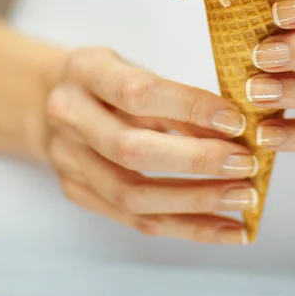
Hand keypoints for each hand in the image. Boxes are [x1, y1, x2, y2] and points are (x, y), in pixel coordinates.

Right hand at [46, 47, 256, 243]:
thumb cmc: (109, 80)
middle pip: (132, 151)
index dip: (190, 107)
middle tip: (245, 163)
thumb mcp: (137, 68)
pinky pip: (136, 221)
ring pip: (132, 195)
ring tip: (243, 198)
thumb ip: (175, 95)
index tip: (235, 121)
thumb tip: (233, 127)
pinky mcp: (79, 193)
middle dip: (197, 160)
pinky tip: (226, 227)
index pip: (138, 93)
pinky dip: (187, 227)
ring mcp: (69, 161)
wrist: (49, 100)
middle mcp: (70, 118)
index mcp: (87, 71)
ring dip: (197, 201)